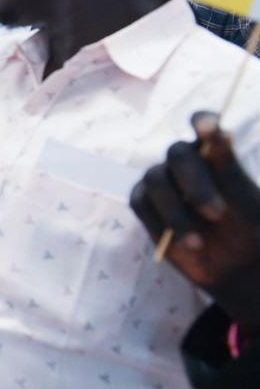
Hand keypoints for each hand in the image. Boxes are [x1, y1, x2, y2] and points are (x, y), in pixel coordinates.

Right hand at [131, 111, 259, 329]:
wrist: (235, 266)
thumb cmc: (248, 229)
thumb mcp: (246, 202)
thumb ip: (230, 168)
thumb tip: (221, 134)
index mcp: (213, 151)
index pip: (203, 122)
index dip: (203, 121)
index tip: (209, 129)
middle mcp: (184, 161)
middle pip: (176, 153)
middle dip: (195, 183)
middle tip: (217, 214)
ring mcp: (161, 180)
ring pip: (155, 179)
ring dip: (176, 212)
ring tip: (197, 243)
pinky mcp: (144, 202)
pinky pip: (141, 203)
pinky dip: (159, 223)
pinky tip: (181, 243)